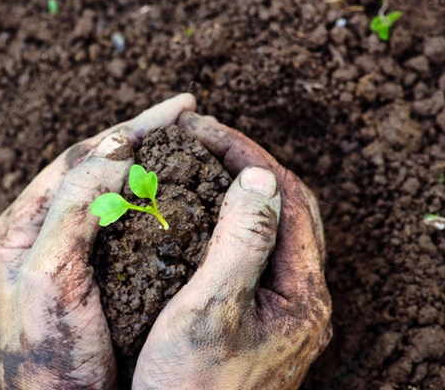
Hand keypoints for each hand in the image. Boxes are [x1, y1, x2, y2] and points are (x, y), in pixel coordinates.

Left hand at [0, 94, 195, 388]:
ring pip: (108, 191)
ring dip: (145, 163)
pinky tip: (172, 191)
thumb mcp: (49, 277)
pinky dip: (147, 199)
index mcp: (16, 227)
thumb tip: (114, 149)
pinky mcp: (88, 272)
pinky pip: (119, 222)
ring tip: (184, 141)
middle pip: (93, 167)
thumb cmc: (50, 359)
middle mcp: (37, 232)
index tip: (176, 111)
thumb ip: (74, 209)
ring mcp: (64, 250)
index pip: (76, 159)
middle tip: (187, 113)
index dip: (128, 131)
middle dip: (141, 137)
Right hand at [133, 112, 331, 388]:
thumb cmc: (191, 389)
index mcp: (302, 293)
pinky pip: (257, 251)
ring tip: (202, 168)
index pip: (285, 197)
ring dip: (243, 190)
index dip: (245, 154)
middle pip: (289, 207)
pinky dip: (234, 221)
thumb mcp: (210, 312)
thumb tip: (258, 178)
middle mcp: (302, 298)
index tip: (200, 130)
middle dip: (247, 164)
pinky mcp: (262, 318)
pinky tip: (203, 218)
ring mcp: (284, 308)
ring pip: (274, 228)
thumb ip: (242, 243)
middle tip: (202, 141)